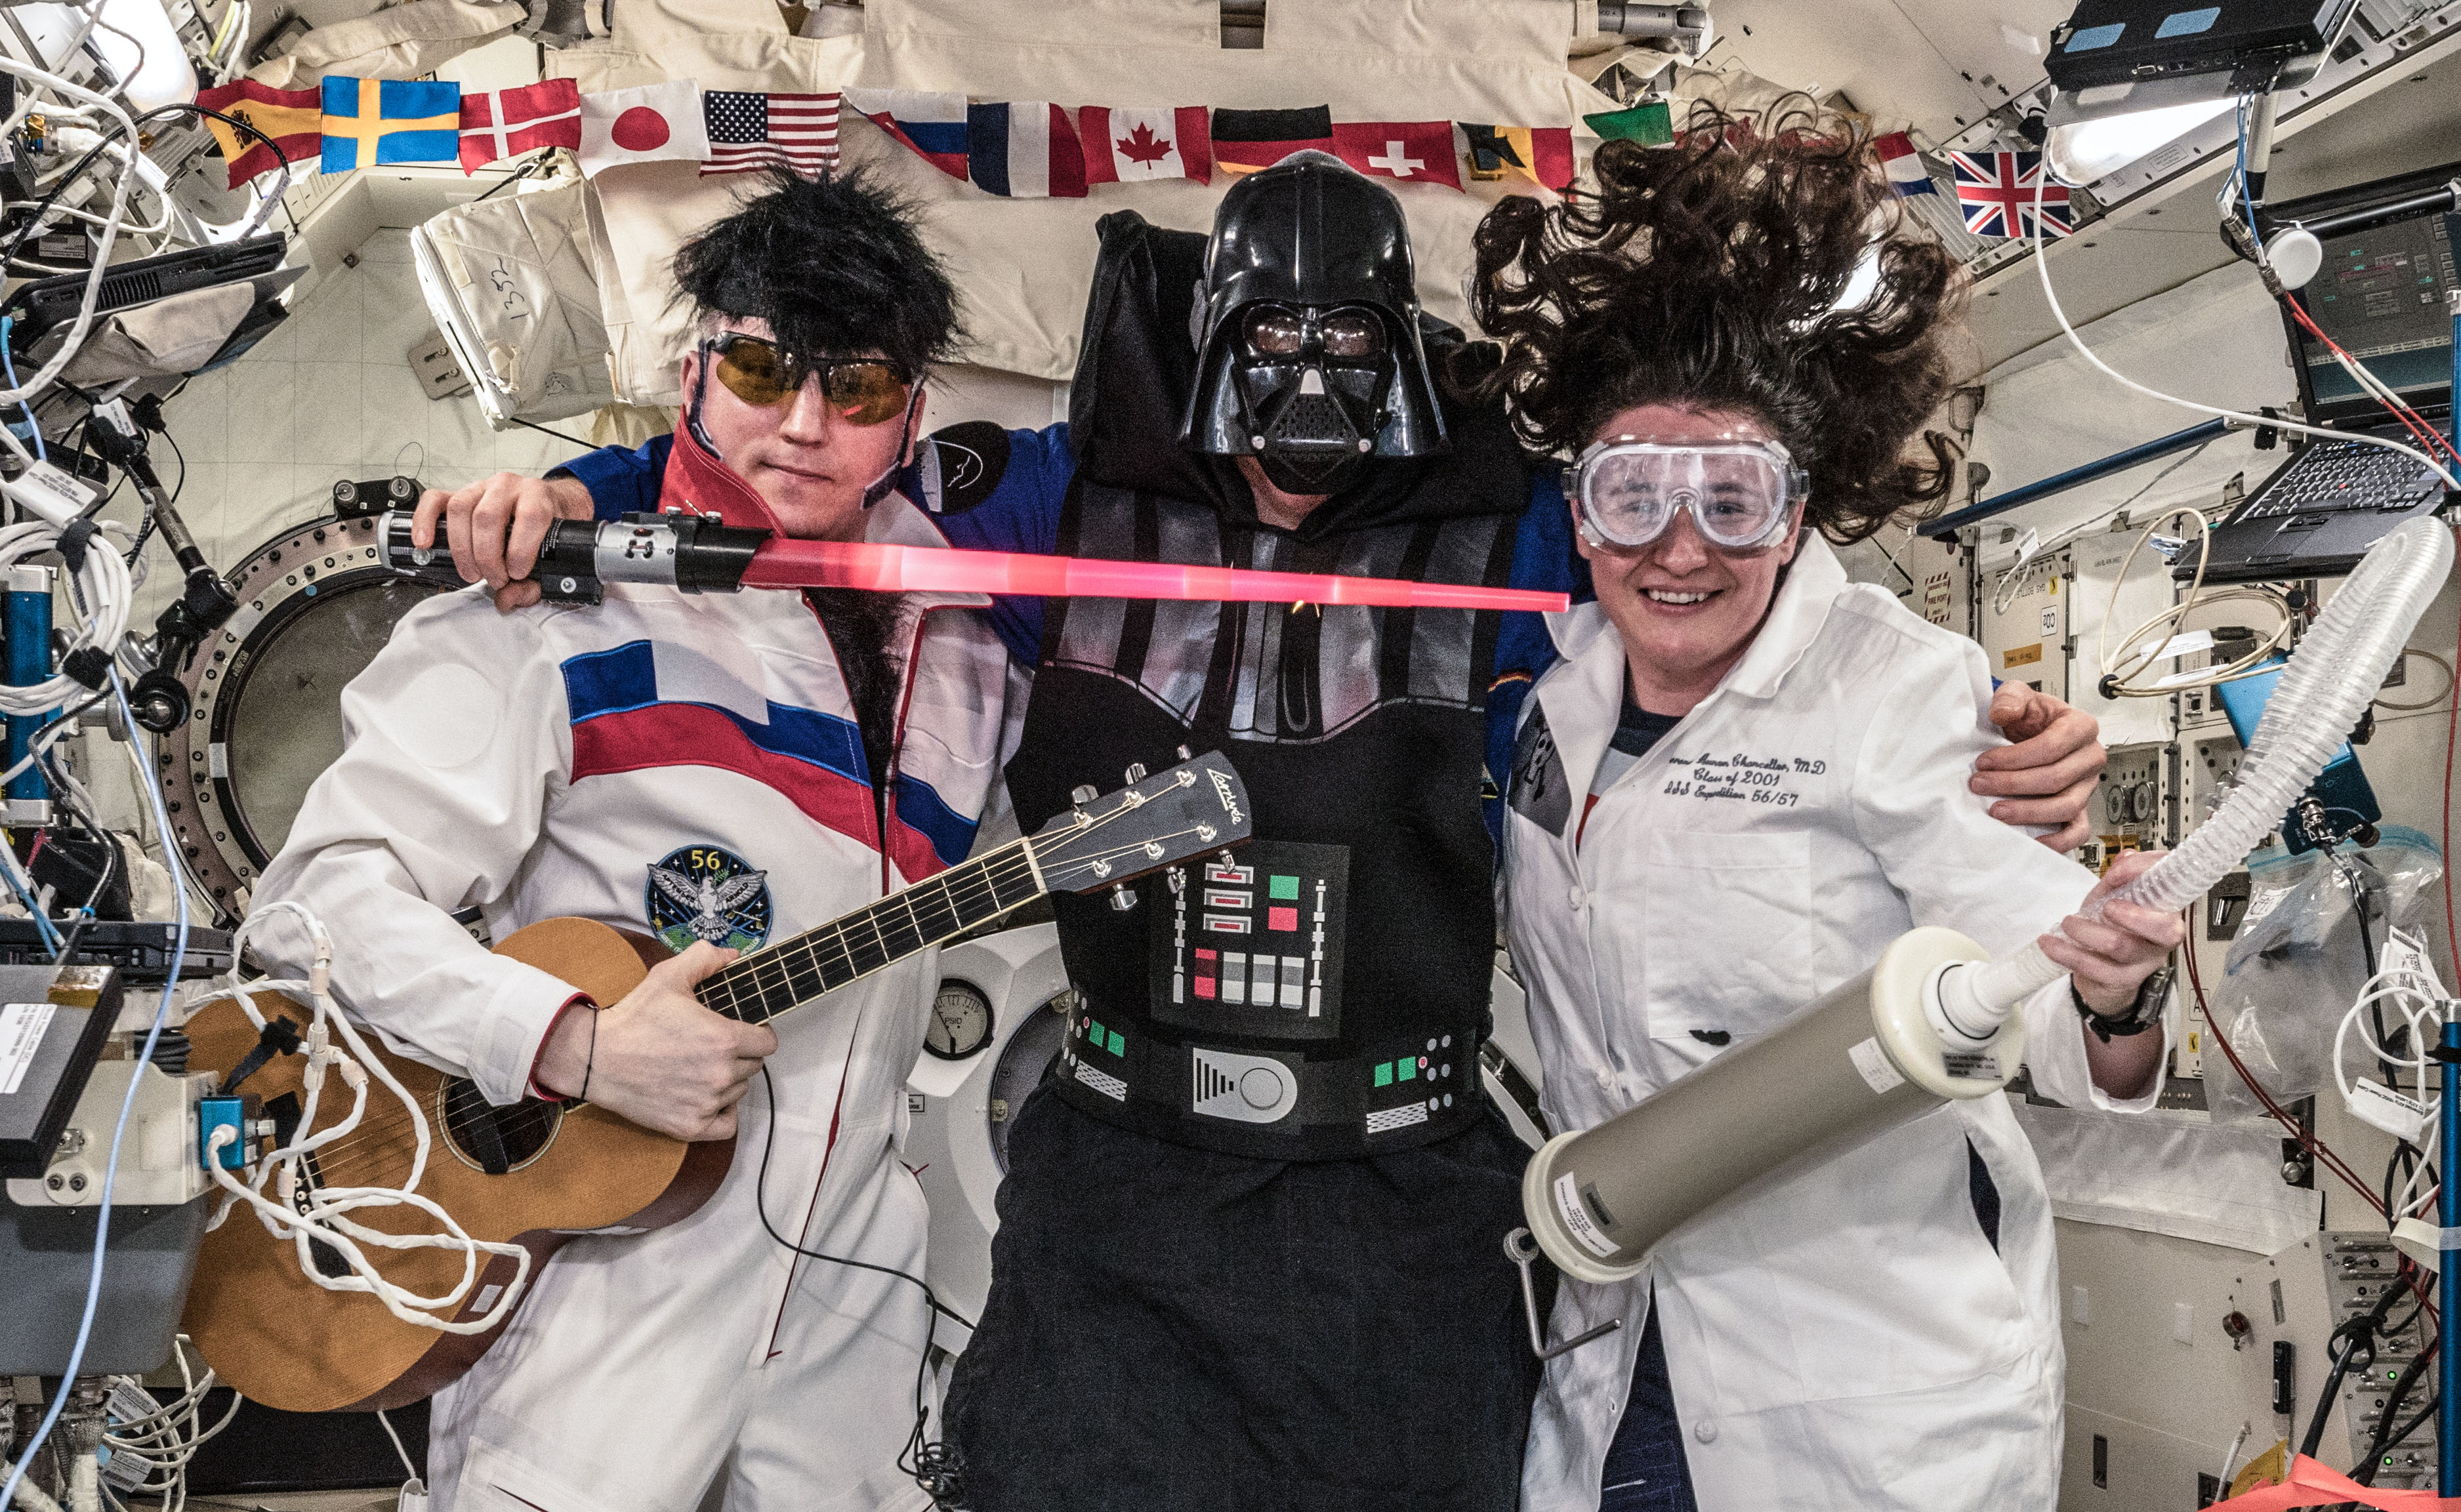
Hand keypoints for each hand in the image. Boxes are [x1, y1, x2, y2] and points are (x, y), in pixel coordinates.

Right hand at [411, 472, 595, 612]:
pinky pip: (435, 500)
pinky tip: (425, 543)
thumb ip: (535, 583)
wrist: (543, 506)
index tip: (517, 574)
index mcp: (538, 496)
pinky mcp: (458, 493)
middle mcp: (508, 486)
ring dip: (461, 549)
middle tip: (495, 579)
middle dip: (488, 557)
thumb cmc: (545, 530)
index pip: (530, 516)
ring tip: (471, 573)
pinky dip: (425, 521)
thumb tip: (507, 598)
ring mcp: (481, 487)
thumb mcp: (551, 555)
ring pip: (460, 509)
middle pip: (488, 516)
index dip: (521, 549)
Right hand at [533, 943, 775, 1139]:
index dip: (757, 1034)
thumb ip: (705, 959)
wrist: (595, 1057)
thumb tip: (733, 956)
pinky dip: (722, 1113)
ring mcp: (706, 1103)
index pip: (767, 1042)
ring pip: (738, 1092)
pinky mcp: (689, 1126)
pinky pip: (727, 1125)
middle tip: (712, 1047)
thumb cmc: (633, 1018)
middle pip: (753, 1067)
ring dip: (727, 1081)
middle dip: (739, 1055)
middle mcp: (720, 1074)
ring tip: (698, 1067)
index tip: (741, 1031)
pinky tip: (706, 1097)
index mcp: (723, 1039)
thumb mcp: (668, 976)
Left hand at [1972, 683, 2105, 851]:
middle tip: (1979, 785)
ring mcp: (2087, 786)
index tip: (1984, 761)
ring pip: (2065, 806)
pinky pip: (2077, 832)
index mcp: (2081, 726)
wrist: (2033, 732)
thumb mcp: (2019, 696)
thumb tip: (2003, 712)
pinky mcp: (2081, 809)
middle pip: (2055, 778)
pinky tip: (2030, 841)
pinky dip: (2057, 841)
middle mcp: (2090, 757)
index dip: (2015, 758)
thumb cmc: (2030, 717)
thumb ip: (2011, 697)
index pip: (2051, 747)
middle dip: (2012, 785)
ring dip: (2027, 812)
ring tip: (1995, 812)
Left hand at [2036, 849, 2185, 1015]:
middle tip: (2106, 907)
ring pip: (2121, 947)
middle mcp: (2162, 938)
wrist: (2100, 967)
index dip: (2149, 875)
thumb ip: (2121, 875)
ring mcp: (2144, 961)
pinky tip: (2050, 944)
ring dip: (2086, 931)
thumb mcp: (2115, 894)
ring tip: (2068, 923)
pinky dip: (2067, 953)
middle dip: (2132, 914)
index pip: (2176, 887)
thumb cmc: (2111, 925)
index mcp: (2166, 909)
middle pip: (2167, 930)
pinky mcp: (2121, 980)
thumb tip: (2125, 858)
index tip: (2118, 871)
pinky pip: (2095, 968)